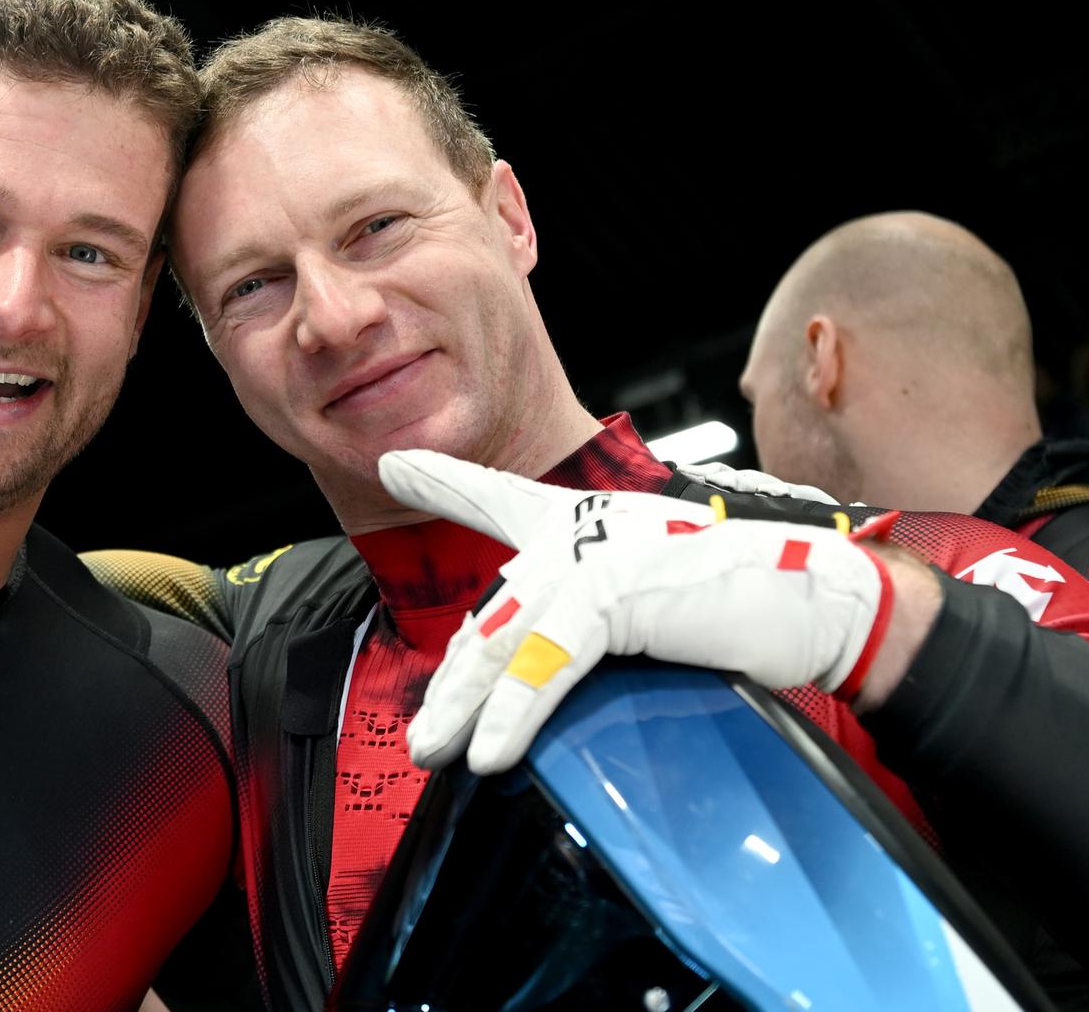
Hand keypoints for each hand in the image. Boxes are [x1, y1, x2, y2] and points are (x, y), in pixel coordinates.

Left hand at [379, 449, 892, 773]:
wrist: (824, 604)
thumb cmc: (744, 605)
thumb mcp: (650, 605)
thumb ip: (590, 625)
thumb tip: (541, 675)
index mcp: (586, 525)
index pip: (500, 498)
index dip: (446, 479)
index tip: (395, 465)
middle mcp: (581, 529)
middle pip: (492, 613)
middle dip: (453, 684)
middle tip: (423, 740)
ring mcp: (596, 554)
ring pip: (506, 642)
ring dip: (466, 708)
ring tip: (437, 754)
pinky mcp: (619, 591)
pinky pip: (550, 660)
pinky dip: (517, 710)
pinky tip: (492, 751)